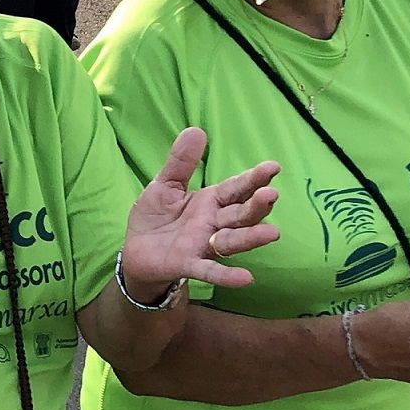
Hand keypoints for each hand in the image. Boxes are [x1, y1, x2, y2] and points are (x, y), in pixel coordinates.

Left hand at [121, 128, 280, 295]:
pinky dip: (226, 275)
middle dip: (256, 206)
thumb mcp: (164, 185)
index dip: (254, 178)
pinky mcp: (188, 264)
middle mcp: (213, 223)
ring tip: (272, 233)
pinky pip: (209, 270)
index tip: (273, 167)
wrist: (136, 251)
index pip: (236, 188)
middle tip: (271, 195)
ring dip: (251, 238)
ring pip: (232, 241)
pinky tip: (246, 278)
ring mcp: (203, 245)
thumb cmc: (156, 217)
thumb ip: (180, 163)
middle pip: (240, 214)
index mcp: (210, 201)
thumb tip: (196, 130)